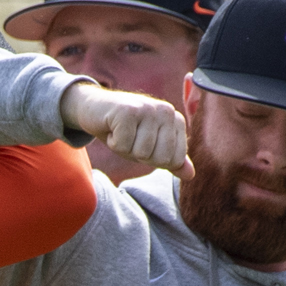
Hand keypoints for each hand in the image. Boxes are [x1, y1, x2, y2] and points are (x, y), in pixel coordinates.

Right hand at [59, 85, 191, 177]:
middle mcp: (166, 112)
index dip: (153, 160)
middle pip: (160, 159)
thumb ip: (171, 160)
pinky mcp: (128, 111)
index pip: (175, 160)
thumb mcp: (150, 147)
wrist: (95, 109)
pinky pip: (122, 145)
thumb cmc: (125, 130)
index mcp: (176, 121)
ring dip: (124, 148)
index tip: (142, 144)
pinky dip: (112, 142)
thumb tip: (190, 176)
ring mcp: (148, 109)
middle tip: (130, 138)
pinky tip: (111, 129)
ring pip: (141, 153)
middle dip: (139, 156)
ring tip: (120, 133)